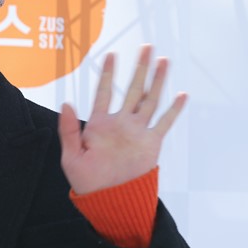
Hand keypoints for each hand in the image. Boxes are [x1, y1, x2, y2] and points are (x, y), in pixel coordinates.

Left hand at [59, 44, 186, 194]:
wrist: (109, 199)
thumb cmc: (87, 181)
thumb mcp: (71, 156)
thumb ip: (69, 130)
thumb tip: (66, 104)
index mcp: (99, 124)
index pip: (104, 92)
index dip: (107, 73)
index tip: (112, 55)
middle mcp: (120, 123)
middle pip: (132, 89)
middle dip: (139, 68)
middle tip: (146, 47)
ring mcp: (137, 132)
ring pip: (149, 100)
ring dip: (157, 81)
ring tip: (163, 61)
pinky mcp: (151, 143)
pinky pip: (164, 123)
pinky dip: (174, 110)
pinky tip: (182, 94)